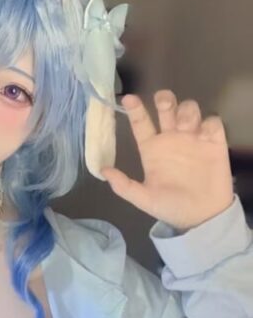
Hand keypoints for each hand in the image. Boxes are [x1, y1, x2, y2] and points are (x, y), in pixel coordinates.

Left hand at [100, 90, 234, 230]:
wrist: (202, 218)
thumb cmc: (172, 207)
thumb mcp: (145, 199)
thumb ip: (124, 186)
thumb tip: (102, 171)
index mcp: (152, 148)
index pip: (141, 123)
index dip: (135, 110)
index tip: (128, 99)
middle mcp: (171, 138)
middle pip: (167, 107)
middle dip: (165, 99)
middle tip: (164, 104)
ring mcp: (193, 138)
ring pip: (189, 109)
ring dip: (186, 112)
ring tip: (185, 128)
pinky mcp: (214, 142)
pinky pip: (212, 122)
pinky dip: (208, 123)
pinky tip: (204, 136)